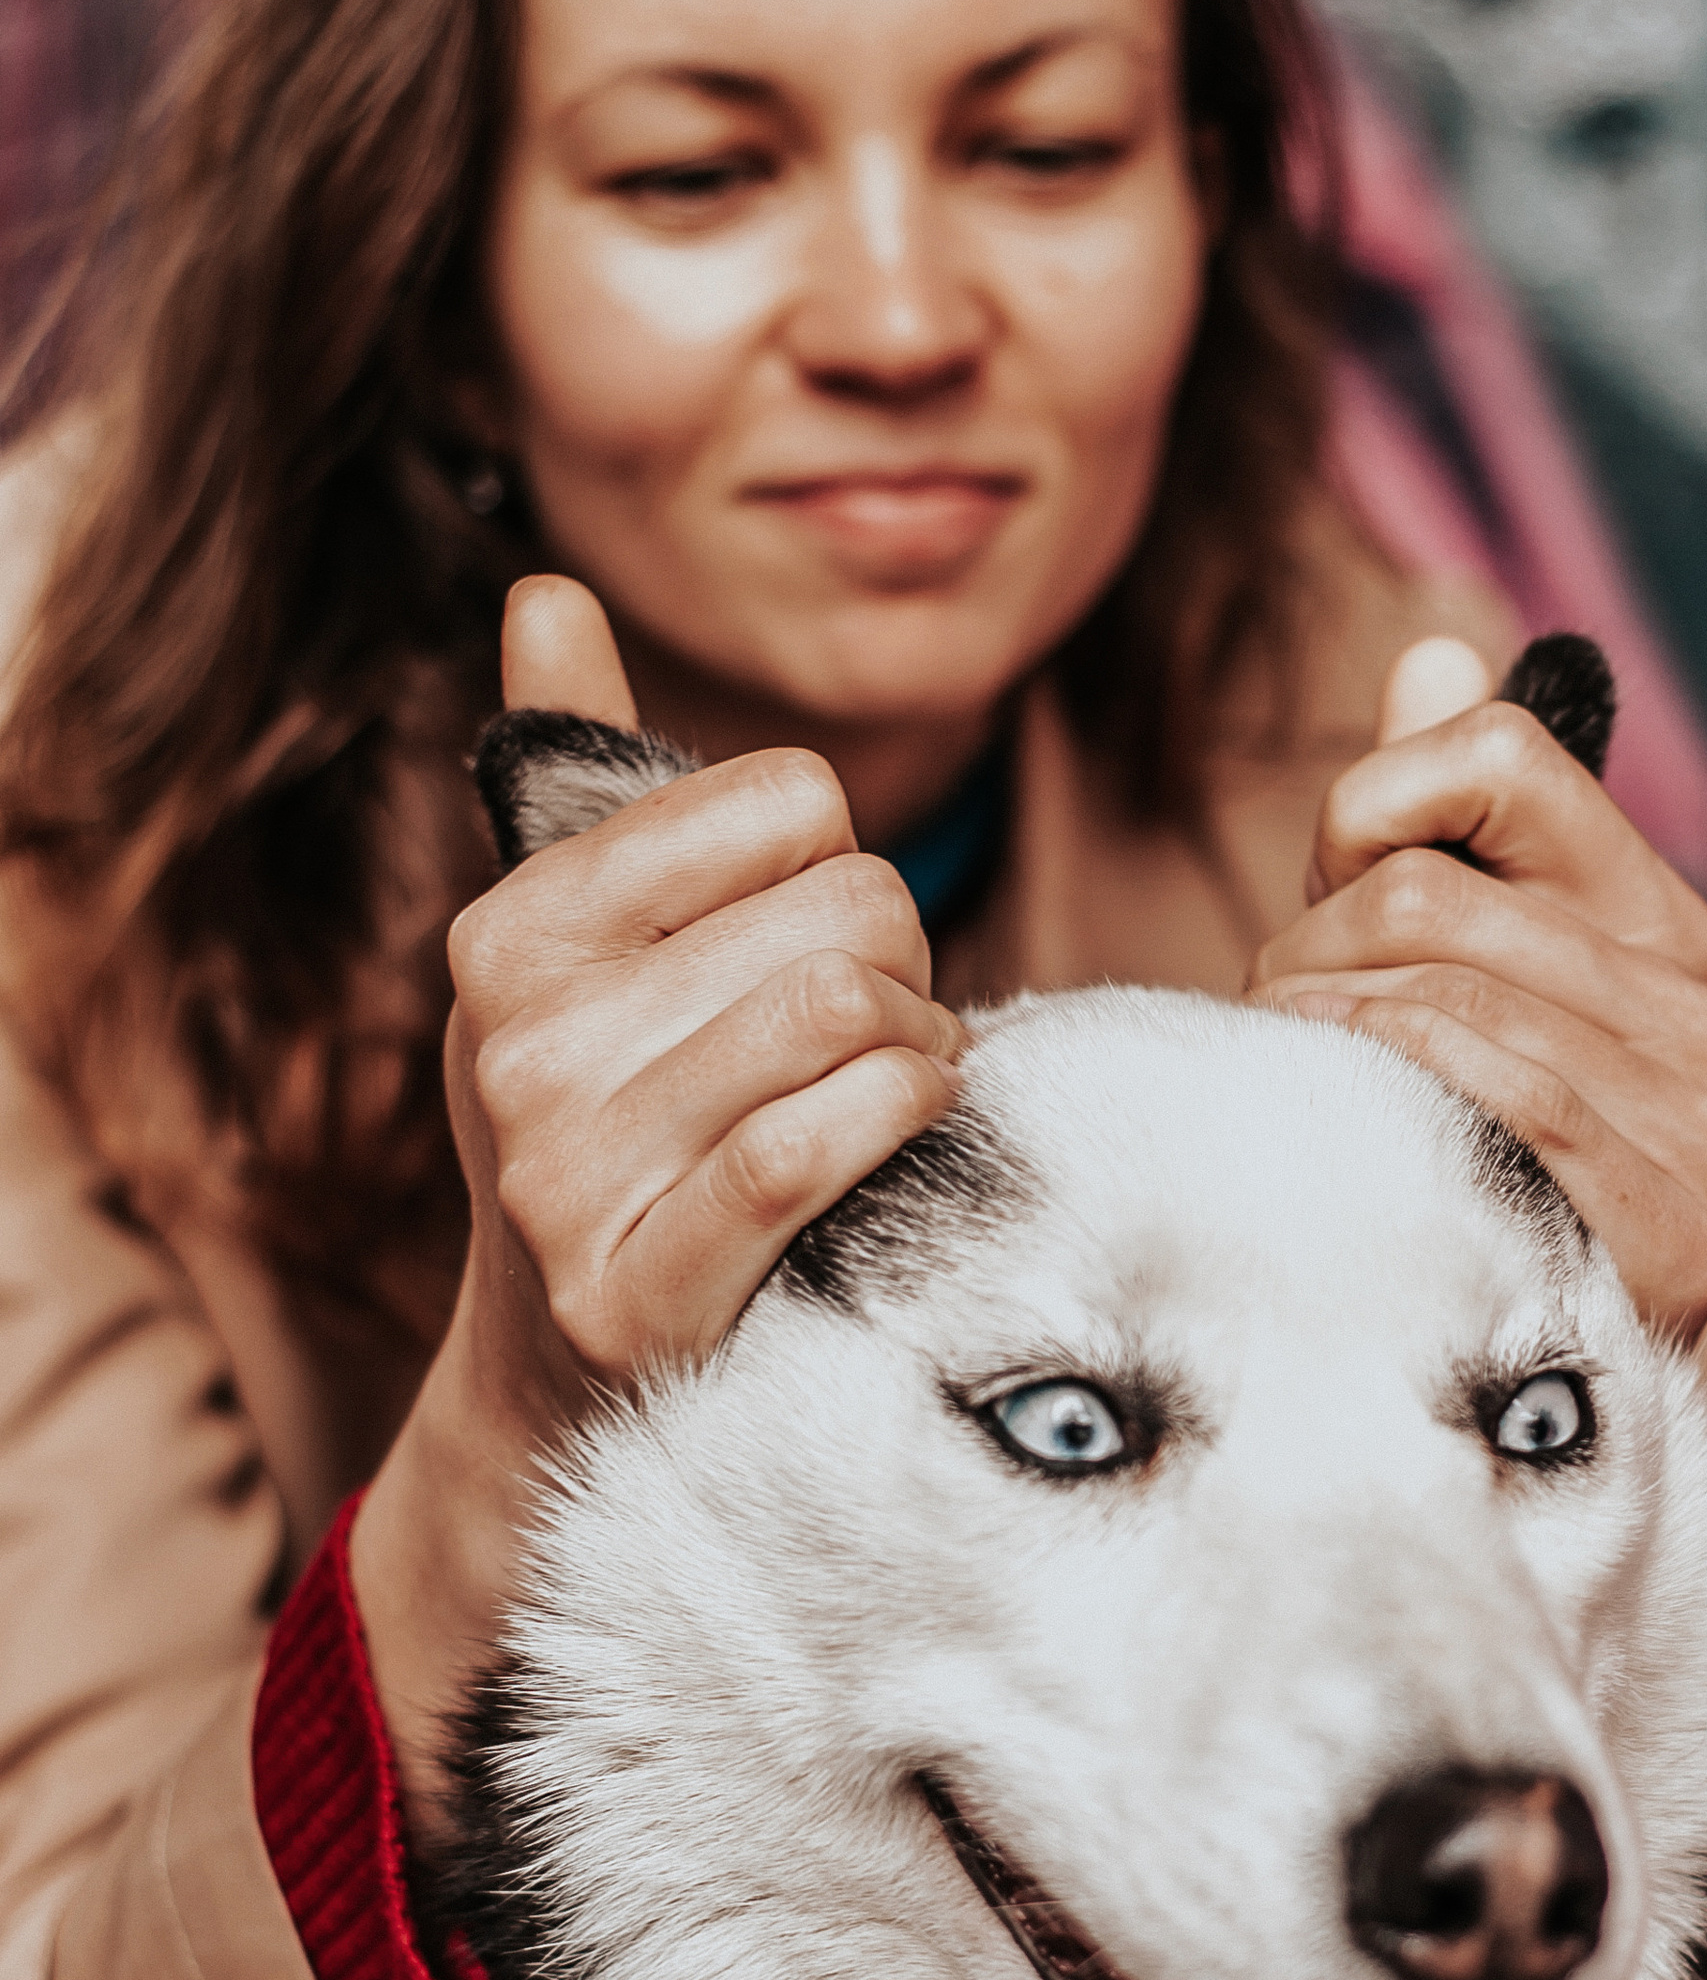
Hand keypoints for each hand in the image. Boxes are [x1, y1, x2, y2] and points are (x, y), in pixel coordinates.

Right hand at [354, 577, 964, 1827]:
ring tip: (902, 1086)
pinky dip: (902, 1125)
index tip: (813, 936)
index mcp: (508, 935)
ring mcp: (566, 1177)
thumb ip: (575, 774)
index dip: (844, 862)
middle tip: (883, 1031)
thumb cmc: (617, 1131)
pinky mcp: (636, 1295)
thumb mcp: (577, 957)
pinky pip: (817, 1150)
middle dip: (906, 966)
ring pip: (850, 1018)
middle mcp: (516, 1044)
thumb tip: (541, 588)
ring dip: (925, 1054)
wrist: (564, 1391)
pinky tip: (905, 1133)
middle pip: (847, 908)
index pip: (784, 803)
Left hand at [1247, 637, 1706, 1343]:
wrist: (1471, 1419)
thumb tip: (1436, 648)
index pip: (1496, 758)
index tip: (1338, 898)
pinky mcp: (1674, 1246)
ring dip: (1321, 1056)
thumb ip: (1428, 818)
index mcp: (1664, 937)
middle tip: (1292, 1057)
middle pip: (1428, 898)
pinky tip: (1337, 1165)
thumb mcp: (1412, 978)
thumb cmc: (1423, 1177)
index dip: (1369, 813)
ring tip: (1307, 1121)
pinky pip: (1481, 1106)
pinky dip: (1375, 1118)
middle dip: (1313, 968)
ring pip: (1435, 1000)